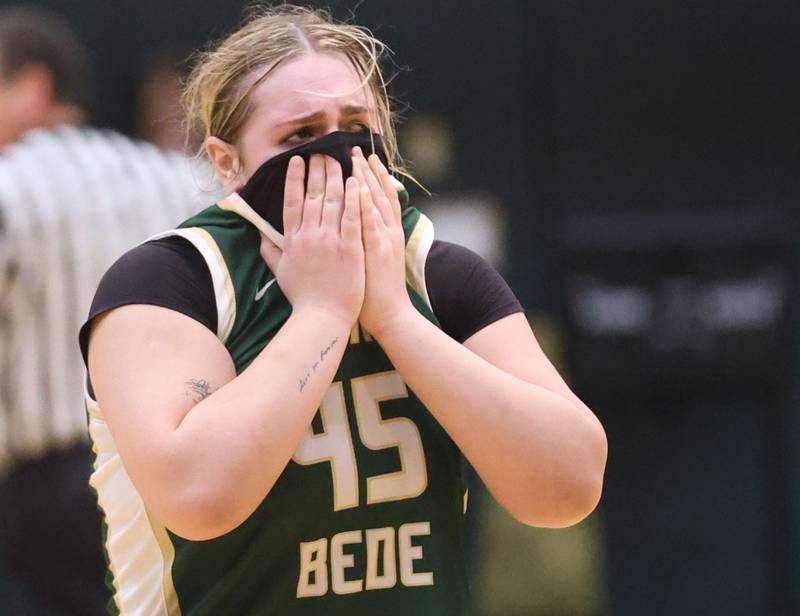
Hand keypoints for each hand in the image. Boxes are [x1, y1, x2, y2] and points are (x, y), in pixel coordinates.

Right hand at [260, 154, 363, 325]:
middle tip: (322, 152)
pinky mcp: (350, 248)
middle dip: (317, 170)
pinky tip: (356, 182)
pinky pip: (352, 218)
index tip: (297, 161)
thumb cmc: (302, 296)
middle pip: (313, 195)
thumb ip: (269, 249)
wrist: (322, 316)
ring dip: (336, 177)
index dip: (294, 178)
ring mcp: (330, 241)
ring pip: (333, 201)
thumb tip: (259, 234)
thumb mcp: (280, 271)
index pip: (291, 201)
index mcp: (292, 240)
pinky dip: (353, 198)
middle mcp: (309, 236)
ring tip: (339, 159)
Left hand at [351, 147, 414, 336]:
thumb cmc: (375, 294)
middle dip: (366, 170)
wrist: (389, 315)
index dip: (370, 178)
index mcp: (386, 234)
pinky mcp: (377, 251)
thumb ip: (364, 242)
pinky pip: (370, 222)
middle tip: (356, 149)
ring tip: (356, 158)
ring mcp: (383, 240)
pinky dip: (366, 204)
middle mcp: (388, 232)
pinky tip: (359, 187)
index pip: (378, 199)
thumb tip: (355, 229)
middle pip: (378, 194)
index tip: (361, 159)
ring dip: (365, 179)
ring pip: (375, 202)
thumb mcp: (373, 262)